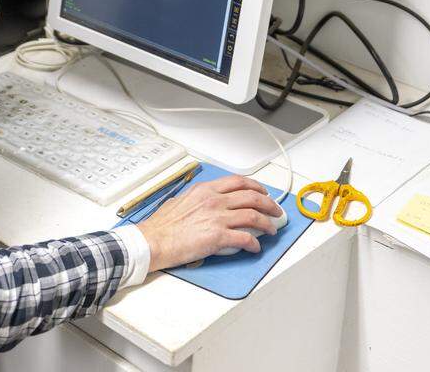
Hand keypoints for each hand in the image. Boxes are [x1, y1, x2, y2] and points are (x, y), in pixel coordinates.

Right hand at [135, 175, 283, 271]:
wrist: (154, 240)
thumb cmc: (162, 225)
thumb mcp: (181, 200)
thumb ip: (198, 198)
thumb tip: (205, 203)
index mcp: (206, 190)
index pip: (239, 182)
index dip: (256, 186)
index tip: (262, 192)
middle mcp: (214, 200)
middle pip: (252, 197)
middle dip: (269, 204)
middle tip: (275, 211)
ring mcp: (217, 218)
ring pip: (253, 216)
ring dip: (267, 224)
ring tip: (271, 230)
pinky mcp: (218, 237)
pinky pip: (245, 238)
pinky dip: (255, 243)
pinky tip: (256, 247)